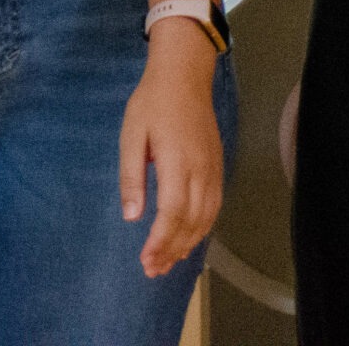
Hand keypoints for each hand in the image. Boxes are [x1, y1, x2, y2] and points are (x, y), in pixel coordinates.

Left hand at [120, 27, 223, 278]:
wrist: (184, 78)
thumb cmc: (151, 103)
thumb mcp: (131, 135)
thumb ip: (132, 177)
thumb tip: (131, 216)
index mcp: (178, 162)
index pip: (173, 212)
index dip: (161, 241)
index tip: (146, 260)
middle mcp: (201, 171)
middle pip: (191, 222)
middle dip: (172, 250)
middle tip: (152, 270)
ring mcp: (214, 172)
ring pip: (206, 220)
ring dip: (187, 245)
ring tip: (167, 262)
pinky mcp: (218, 170)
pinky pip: (213, 208)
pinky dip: (201, 230)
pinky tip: (187, 239)